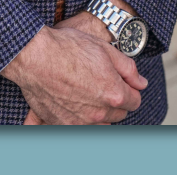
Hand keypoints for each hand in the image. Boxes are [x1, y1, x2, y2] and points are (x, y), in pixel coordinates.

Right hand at [2, 22, 146, 124]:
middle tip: (104, 84)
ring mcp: (78, 121)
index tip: (122, 82)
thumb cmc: (70, 48)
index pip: (135, 102)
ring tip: (90, 94)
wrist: (35, 55)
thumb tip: (141, 83)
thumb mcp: (107, 50)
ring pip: (100, 124)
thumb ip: (129, 70)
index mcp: (114, 95)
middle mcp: (98, 113)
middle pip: (118, 115)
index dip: (131, 89)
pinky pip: (79, 128)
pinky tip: (75, 104)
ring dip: (100, 113)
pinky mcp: (60, 124)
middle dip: (116, 101)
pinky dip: (80, 119)